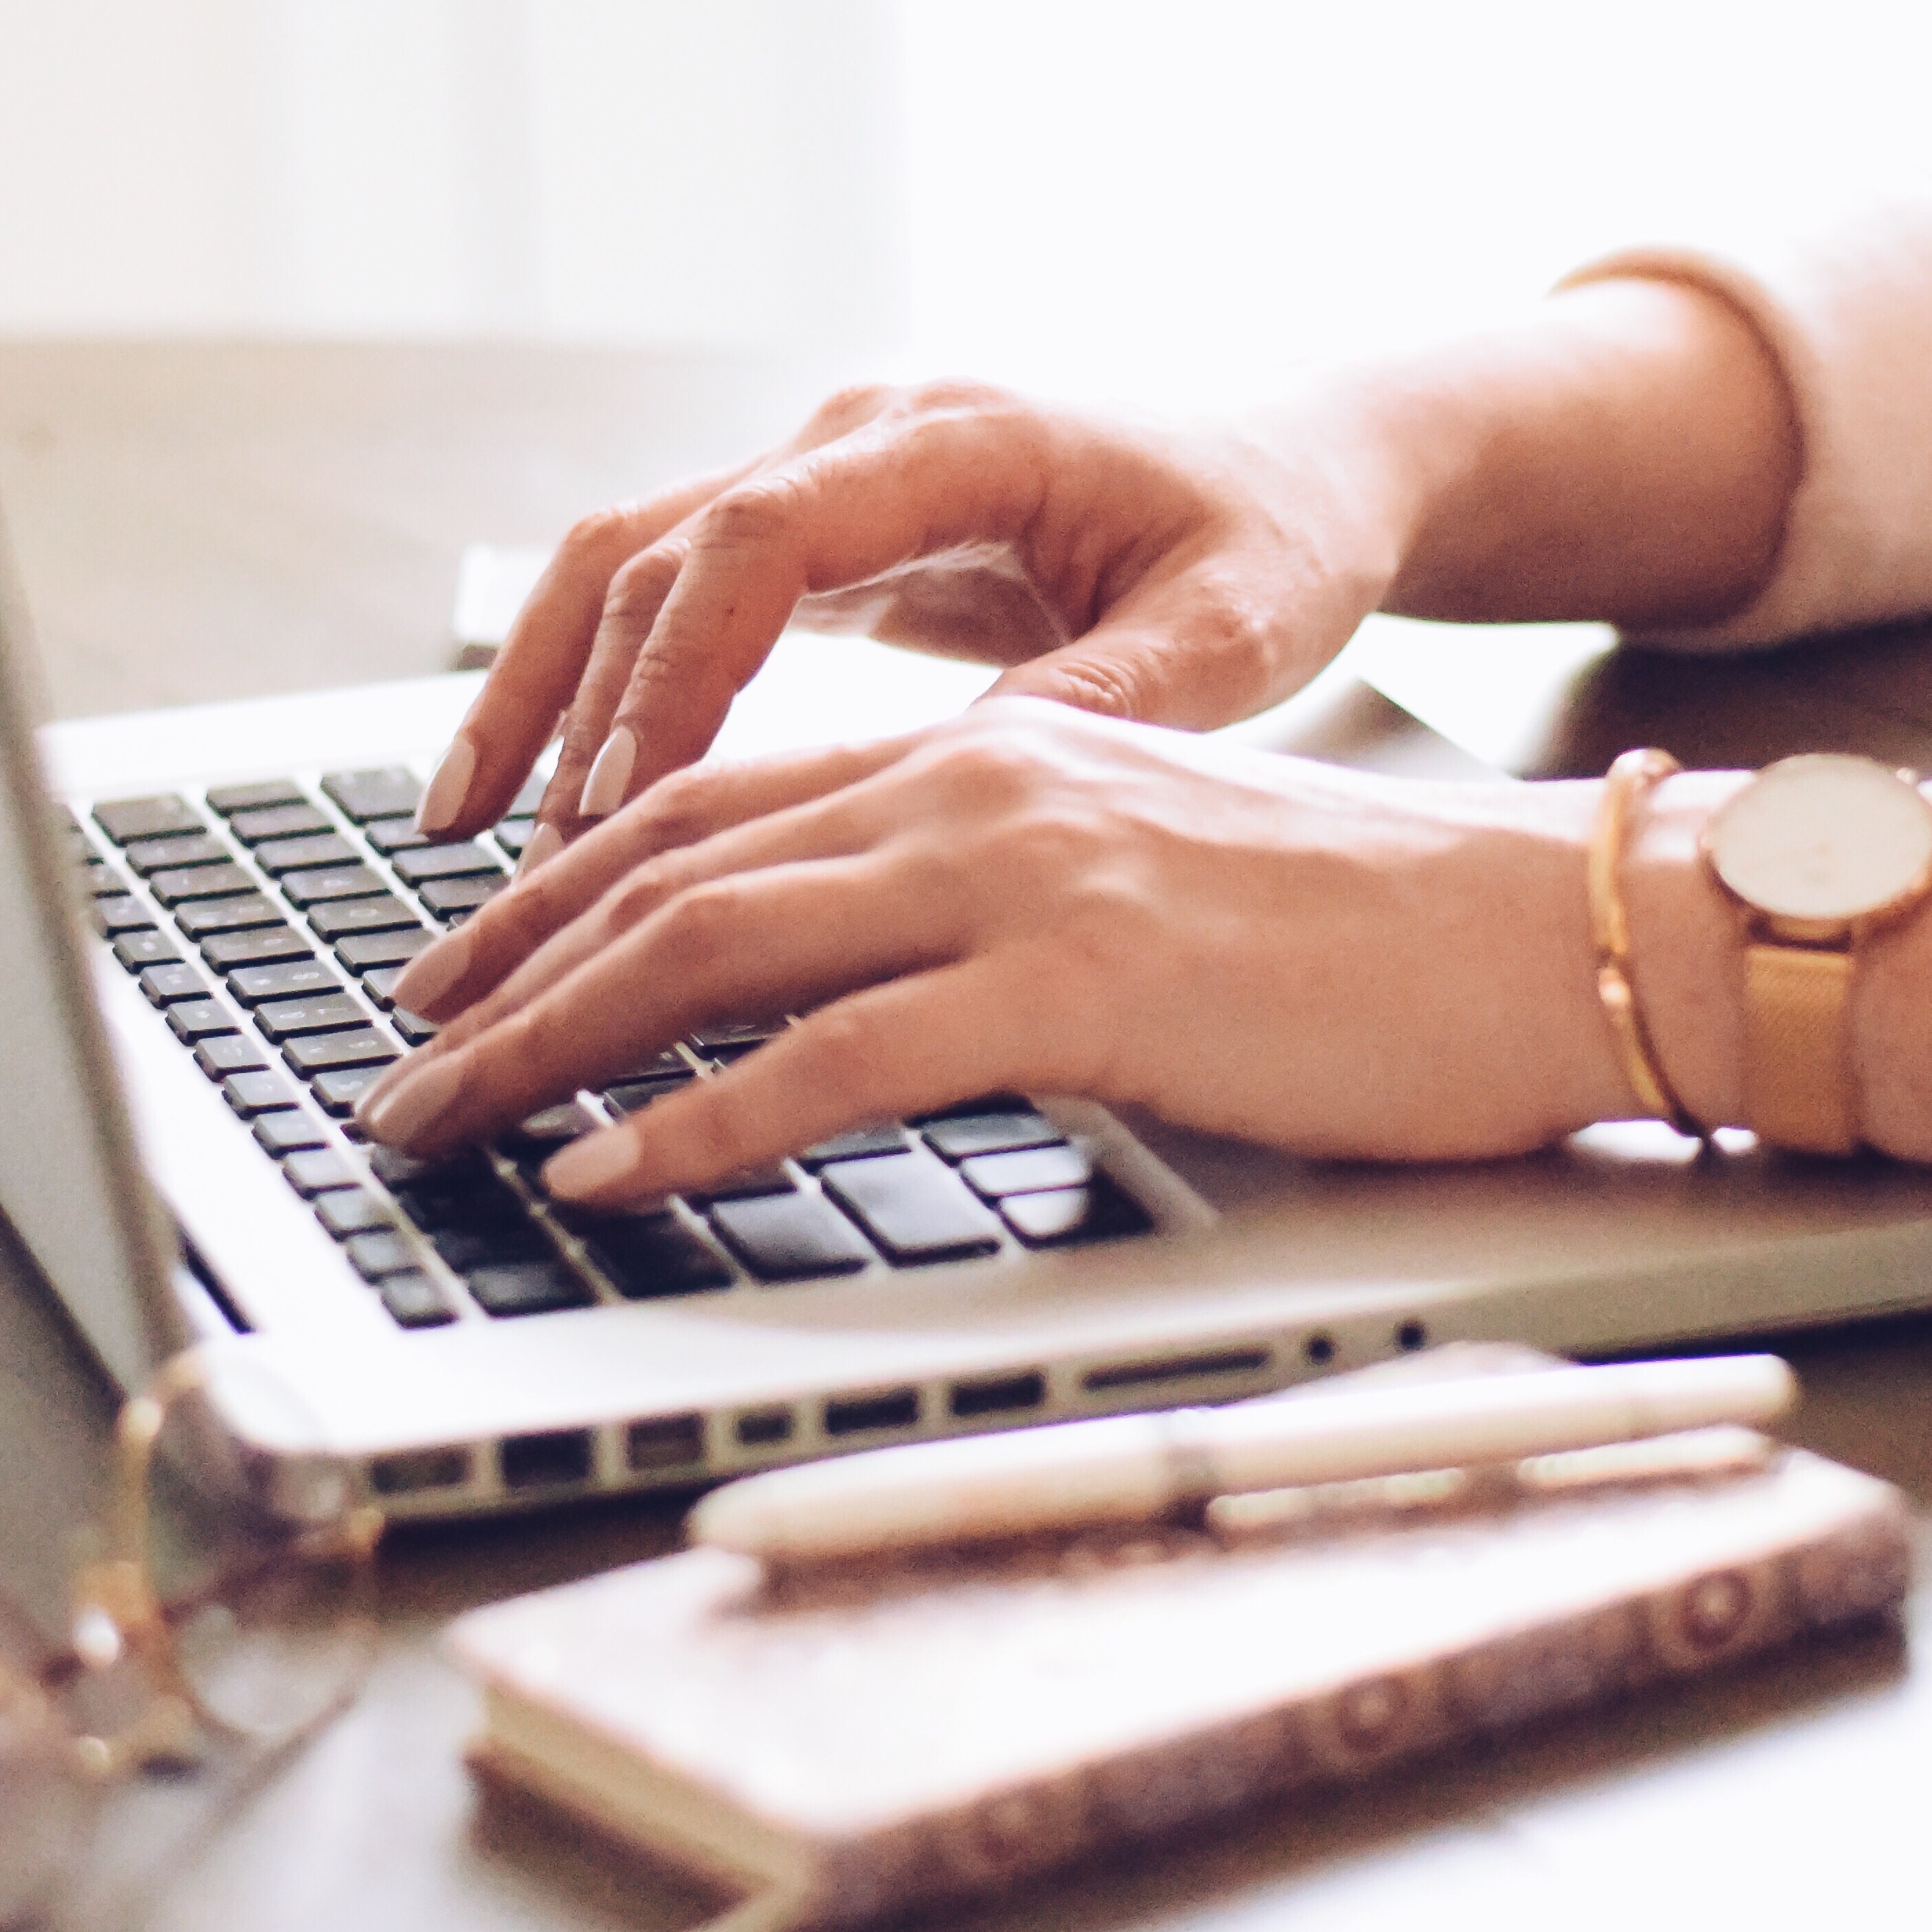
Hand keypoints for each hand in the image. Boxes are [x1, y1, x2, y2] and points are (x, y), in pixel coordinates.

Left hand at [353, 699, 1631, 1203]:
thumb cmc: (1364, 942)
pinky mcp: (1081, 985)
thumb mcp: (1144, 890)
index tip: (464, 971)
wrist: (1534, 932)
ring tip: (438, 1131)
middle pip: (671, 865)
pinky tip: (608, 1176)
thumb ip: (1001, 916)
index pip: (717, 805)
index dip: (562, 888)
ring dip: (547, 1046)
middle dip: (503, 974)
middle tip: (397, 1070)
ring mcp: (1026, 875)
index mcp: (992, 754)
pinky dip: (697, 1122)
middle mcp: (981, 783)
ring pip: (714, 943)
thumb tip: (869, 1007)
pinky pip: (835, 1057)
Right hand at [414, 379, 1414, 857]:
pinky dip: (598, 697)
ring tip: (464, 840)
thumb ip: (1100, 701)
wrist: (1297, 474)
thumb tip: (948, 797)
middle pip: (654, 547)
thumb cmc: (1276, 536)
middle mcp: (869, 438)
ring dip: (545, 696)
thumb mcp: (1230, 630)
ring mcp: (832, 481)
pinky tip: (549, 812)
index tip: (631, 802)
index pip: (761, 535)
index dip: (680, 669)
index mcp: (964, 439)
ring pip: (629, 570)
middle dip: (570, 703)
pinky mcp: (823, 542)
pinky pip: (671, 607)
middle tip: (518, 865)